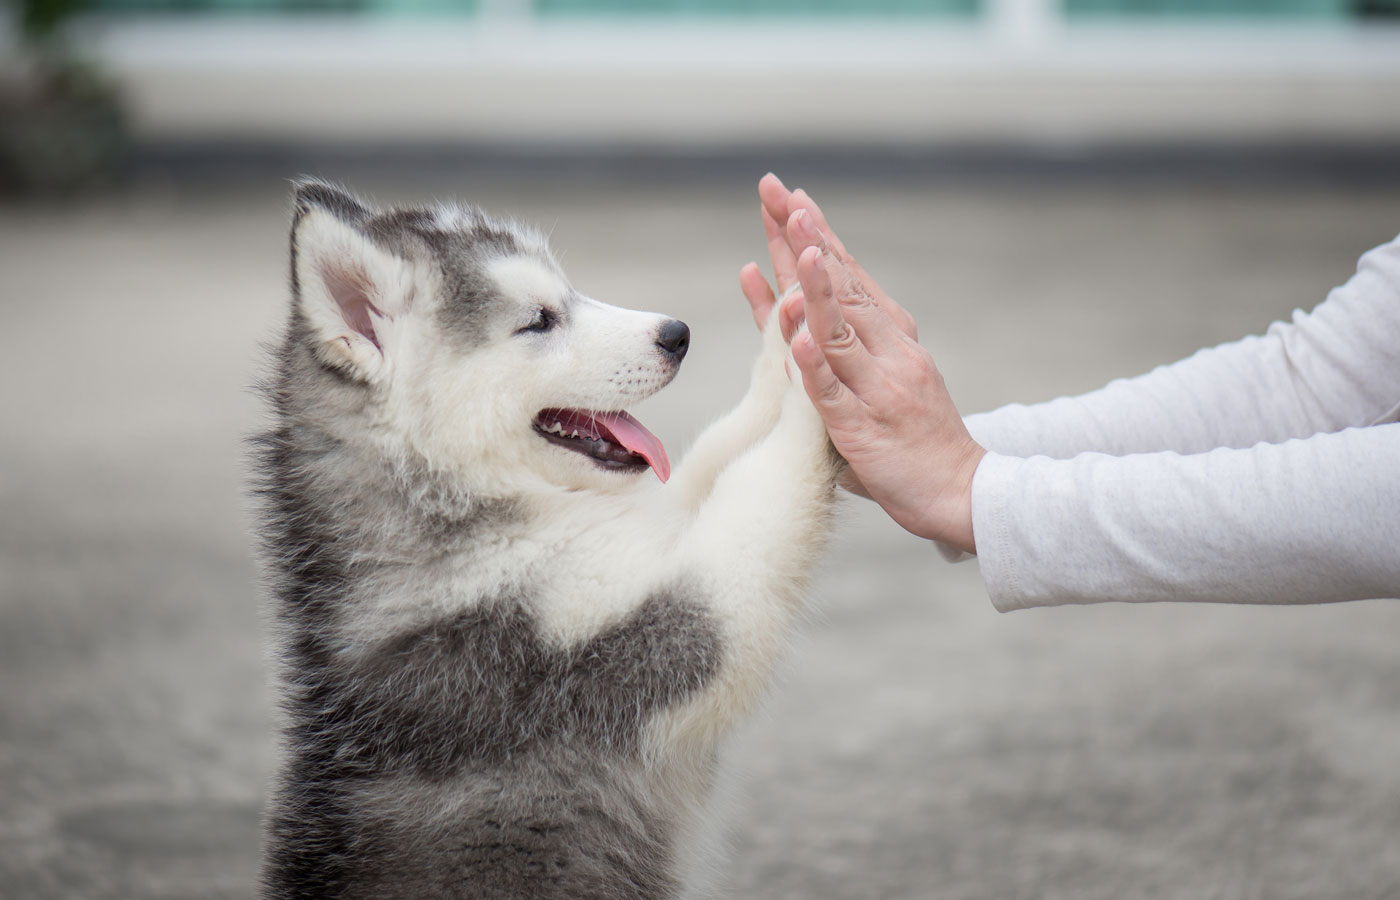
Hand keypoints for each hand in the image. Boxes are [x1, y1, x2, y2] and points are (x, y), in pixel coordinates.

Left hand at [741, 176, 984, 551]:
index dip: (819, 237)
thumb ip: (844, 348)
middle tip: (782, 196)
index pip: (849, 276)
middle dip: (808, 240)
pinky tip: (796, 339)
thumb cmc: (915, 438)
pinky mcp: (863, 429)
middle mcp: (888, 352)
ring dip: (816, 287)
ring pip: (839, 331)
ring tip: (796, 246)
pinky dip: (813, 366)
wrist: (963, 491)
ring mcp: (877, 389)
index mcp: (892, 337)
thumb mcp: (883, 379)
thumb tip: (802, 313)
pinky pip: (832, 394)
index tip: (792, 198)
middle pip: (841, 288)